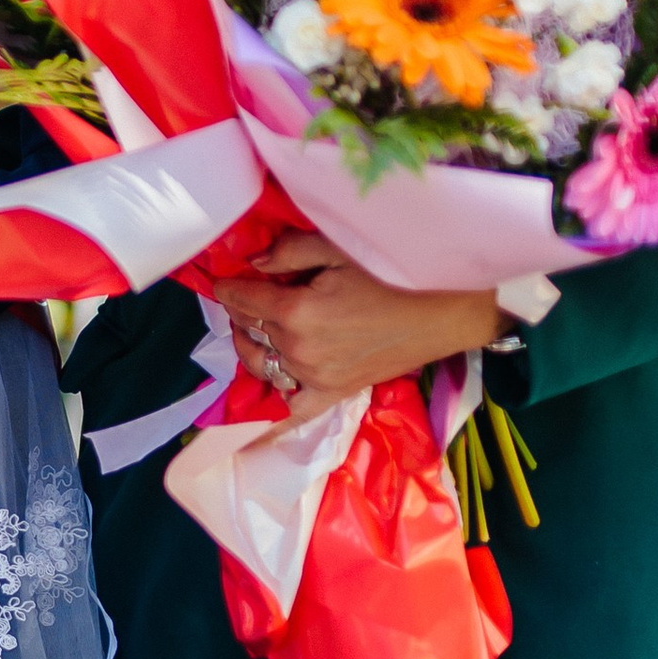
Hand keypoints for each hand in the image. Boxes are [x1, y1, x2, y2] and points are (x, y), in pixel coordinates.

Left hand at [215, 229, 502, 403]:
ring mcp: (313, 376)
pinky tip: (267, 396)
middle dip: (241, 312)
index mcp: (296, 310)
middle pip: (251, 330)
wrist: (435, 316)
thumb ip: (290, 252)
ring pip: (263, 364)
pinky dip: (277, 403)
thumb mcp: (337, 251)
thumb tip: (252, 263)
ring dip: (250, 347)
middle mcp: (298, 348)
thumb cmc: (388, 277)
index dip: (228, 288)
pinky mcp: (332, 393)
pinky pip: (294, 407)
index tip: (222, 282)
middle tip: (242, 300)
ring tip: (250, 333)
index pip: (243, 300)